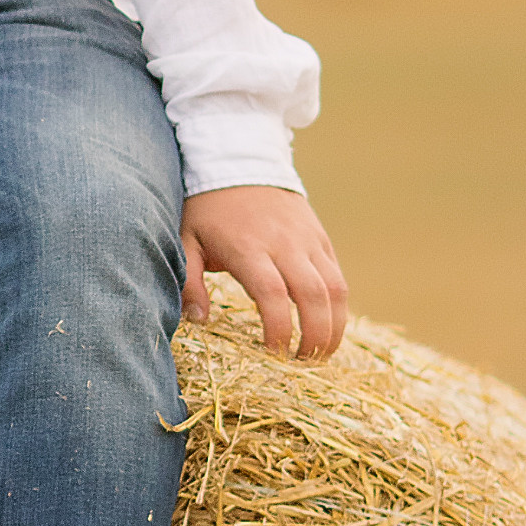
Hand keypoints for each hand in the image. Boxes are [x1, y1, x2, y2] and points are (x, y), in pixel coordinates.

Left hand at [180, 187, 348, 361]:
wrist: (239, 161)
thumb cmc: (207, 208)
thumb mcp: (186, 239)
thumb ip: (190, 282)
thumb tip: (198, 321)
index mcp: (249, 248)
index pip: (272, 295)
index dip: (278, 329)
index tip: (274, 354)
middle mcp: (285, 243)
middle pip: (313, 296)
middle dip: (315, 336)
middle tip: (304, 364)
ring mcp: (308, 239)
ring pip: (335, 287)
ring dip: (335, 325)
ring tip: (323, 354)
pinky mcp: (321, 237)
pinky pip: (337, 274)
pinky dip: (338, 304)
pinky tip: (329, 326)